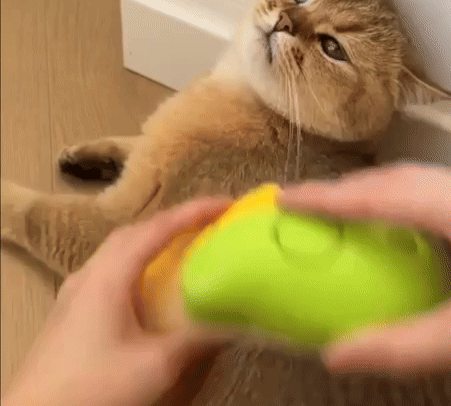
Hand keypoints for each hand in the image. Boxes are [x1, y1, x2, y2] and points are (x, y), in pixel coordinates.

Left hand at [2, 197, 231, 405]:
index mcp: (109, 276)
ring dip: (155, 238)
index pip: (157, 229)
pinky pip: (113, 266)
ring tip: (184, 243)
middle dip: (175, 221)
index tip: (227, 204)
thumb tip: (236, 320)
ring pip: (121, 248)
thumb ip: (196, 339)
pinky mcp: (73, 306)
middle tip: (208, 222)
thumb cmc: (91, 389)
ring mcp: (77, 288)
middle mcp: (90, 272)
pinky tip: (150, 281)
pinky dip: (140, 259)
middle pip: (137, 231)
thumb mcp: (153, 366)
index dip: (194, 211)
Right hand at [280, 163, 450, 376]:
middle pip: (393, 178)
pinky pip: (427, 188)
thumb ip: (404, 346)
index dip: (326, 196)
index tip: (284, 198)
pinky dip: (395, 197)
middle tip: (305, 204)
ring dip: (369, 190)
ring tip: (338, 207)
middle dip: (344, 188)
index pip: (377, 196)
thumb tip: (335, 356)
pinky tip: (391, 220)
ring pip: (412, 178)